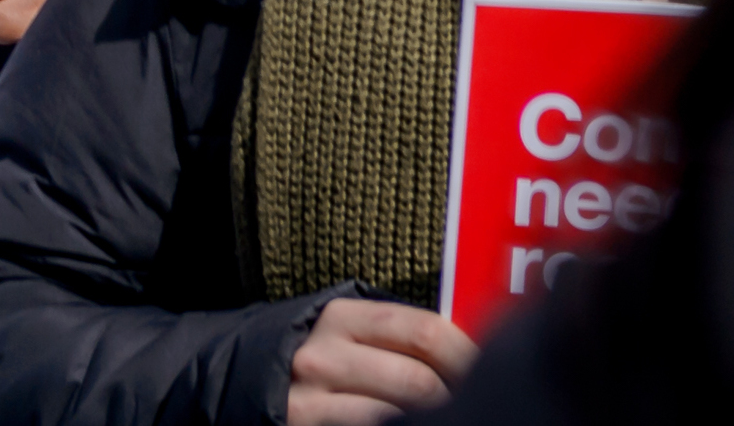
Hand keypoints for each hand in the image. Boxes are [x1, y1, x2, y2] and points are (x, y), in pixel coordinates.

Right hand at [286, 298, 475, 425]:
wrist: (244, 383)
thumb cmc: (324, 363)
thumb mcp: (351, 336)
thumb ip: (401, 337)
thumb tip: (475, 349)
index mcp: (343, 317)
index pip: (427, 332)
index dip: (468, 358)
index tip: (489, 374)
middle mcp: (322, 354)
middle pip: (419, 382)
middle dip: (456, 399)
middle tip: (470, 406)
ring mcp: (310, 396)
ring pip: (398, 416)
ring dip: (429, 420)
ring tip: (440, 418)